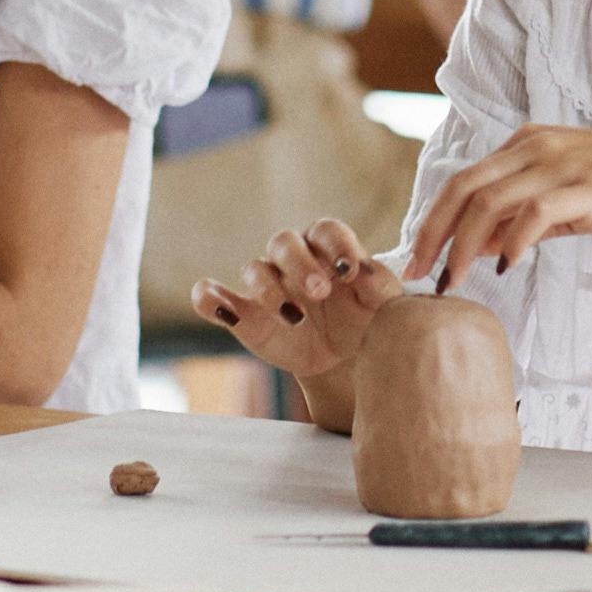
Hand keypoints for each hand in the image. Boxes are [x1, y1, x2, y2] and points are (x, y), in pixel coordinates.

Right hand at [195, 220, 397, 382]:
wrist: (343, 361)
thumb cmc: (365, 321)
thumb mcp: (383, 307)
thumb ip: (382, 287)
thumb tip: (367, 273)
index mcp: (328, 248)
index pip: (327, 230)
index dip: (336, 245)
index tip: (350, 270)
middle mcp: (293, 259)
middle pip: (285, 242)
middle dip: (301, 265)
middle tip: (321, 292)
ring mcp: (265, 285)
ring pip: (254, 269)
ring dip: (270, 291)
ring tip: (295, 318)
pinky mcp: (243, 313)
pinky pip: (211, 295)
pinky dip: (208, 298)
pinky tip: (222, 310)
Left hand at [400, 127, 591, 293]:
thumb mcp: (565, 196)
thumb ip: (521, 218)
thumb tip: (475, 247)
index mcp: (525, 144)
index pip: (462, 180)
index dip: (432, 220)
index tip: (418, 259)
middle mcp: (533, 147)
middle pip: (462, 188)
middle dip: (432, 233)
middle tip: (417, 275)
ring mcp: (558, 165)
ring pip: (488, 203)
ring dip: (462, 246)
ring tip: (453, 282)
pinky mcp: (583, 187)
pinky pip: (533, 212)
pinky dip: (512, 242)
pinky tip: (506, 269)